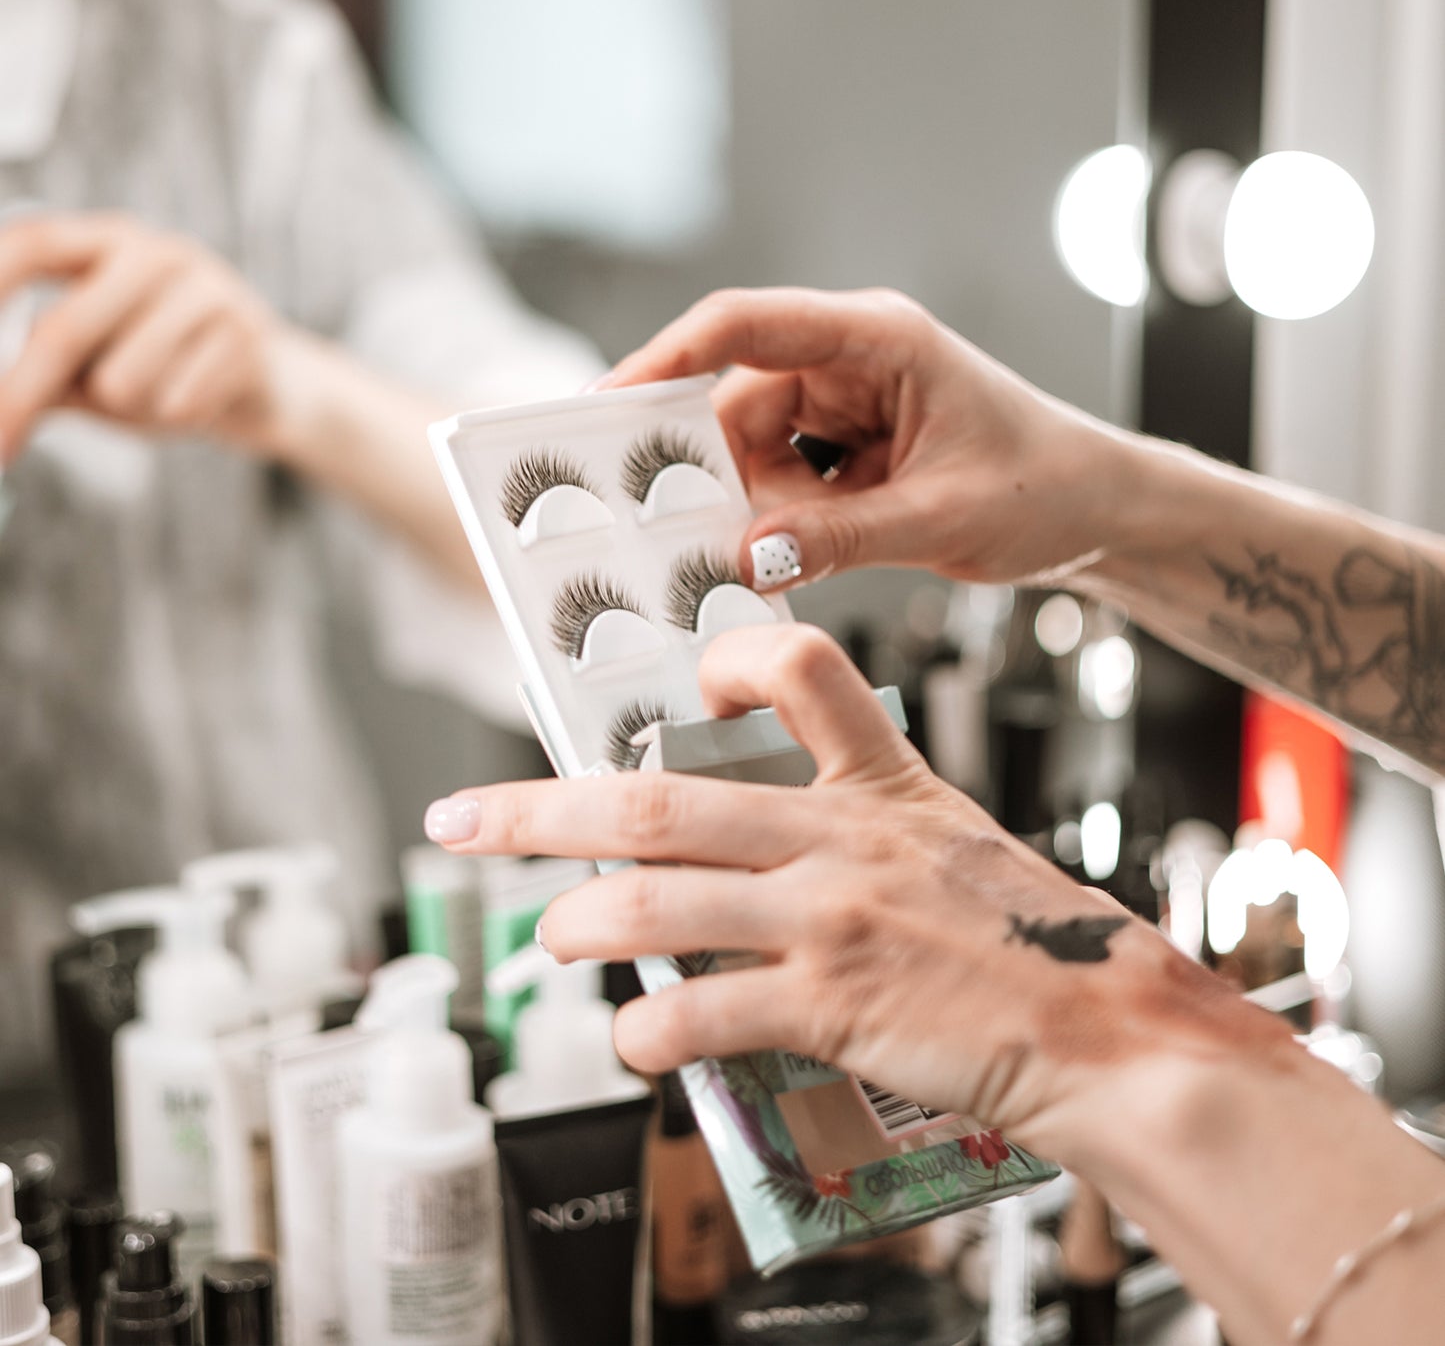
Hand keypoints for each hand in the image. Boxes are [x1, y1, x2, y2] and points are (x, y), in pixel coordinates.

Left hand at [0, 212, 283, 461]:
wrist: (277, 388)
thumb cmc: (172, 371)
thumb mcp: (97, 365)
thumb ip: (44, 372)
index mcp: (109, 243)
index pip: (31, 245)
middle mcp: (156, 253)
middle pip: (64, 327)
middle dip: (23, 395)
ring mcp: (207, 290)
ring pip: (123, 378)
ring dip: (129, 410)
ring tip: (158, 399)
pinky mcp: (245, 336)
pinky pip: (178, 402)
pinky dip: (177, 419)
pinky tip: (201, 401)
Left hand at [422, 623, 1287, 1162]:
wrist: (1118, 1033)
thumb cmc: (1044, 947)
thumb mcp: (955, 853)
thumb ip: (862, 836)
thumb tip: (759, 857)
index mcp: (882, 785)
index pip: (802, 670)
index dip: (726, 664)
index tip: (675, 687)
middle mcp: (842, 839)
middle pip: (660, 802)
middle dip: (542, 810)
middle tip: (467, 817)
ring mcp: (833, 919)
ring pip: (659, 900)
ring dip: (580, 921)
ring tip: (546, 937)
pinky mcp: (835, 1005)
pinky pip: (707, 1012)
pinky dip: (652, 1029)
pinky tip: (635, 1039)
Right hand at [605, 287, 1135, 591]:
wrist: (1098, 511)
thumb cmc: (1046, 485)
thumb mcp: (941, 516)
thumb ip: (840, 538)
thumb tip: (747, 554)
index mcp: (879, 339)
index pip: (747, 324)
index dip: (667, 358)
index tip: (607, 403)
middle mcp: (852, 360)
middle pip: (737, 402)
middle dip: (713, 470)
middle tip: (685, 532)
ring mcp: (846, 404)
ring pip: (753, 450)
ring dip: (755, 507)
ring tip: (778, 557)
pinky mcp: (846, 447)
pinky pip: (780, 480)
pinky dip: (777, 521)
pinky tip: (794, 554)